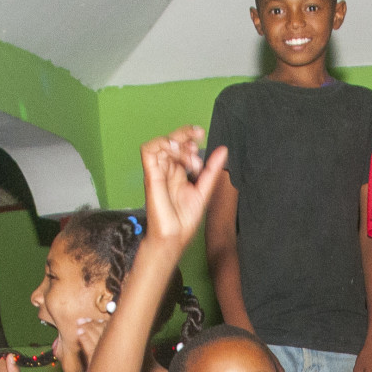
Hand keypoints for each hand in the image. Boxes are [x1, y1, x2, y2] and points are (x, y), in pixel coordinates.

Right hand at [138, 127, 226, 252]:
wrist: (174, 238)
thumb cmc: (184, 220)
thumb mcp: (204, 190)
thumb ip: (212, 170)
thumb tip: (223, 150)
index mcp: (178, 172)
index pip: (181, 146)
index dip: (191, 137)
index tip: (203, 138)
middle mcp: (167, 170)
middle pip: (171, 140)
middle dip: (185, 133)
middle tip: (198, 135)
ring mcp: (158, 171)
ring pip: (161, 143)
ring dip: (177, 141)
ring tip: (189, 155)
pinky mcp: (151, 175)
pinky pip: (148, 150)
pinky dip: (161, 144)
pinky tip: (175, 151)